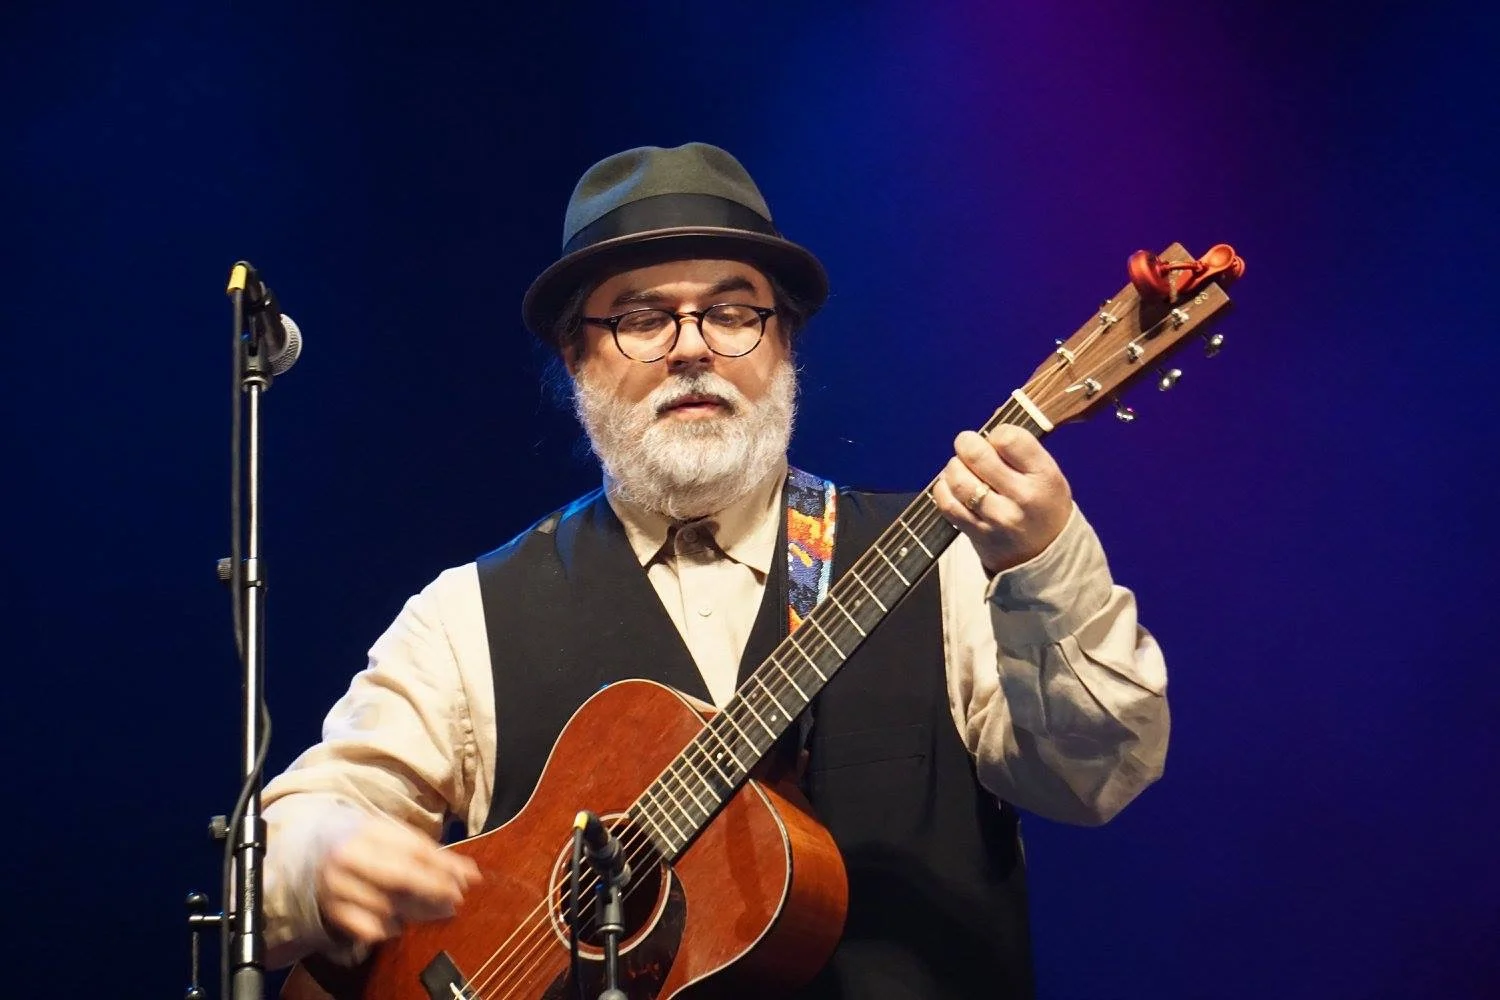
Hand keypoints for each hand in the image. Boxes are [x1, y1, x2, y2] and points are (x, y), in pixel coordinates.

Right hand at [315, 817, 480, 946]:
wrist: (314, 847)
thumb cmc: (367, 840)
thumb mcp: (395, 834)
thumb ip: (430, 852)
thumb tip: (471, 874)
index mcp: (368, 830)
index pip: (414, 849)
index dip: (444, 867)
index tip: (469, 880)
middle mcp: (349, 857)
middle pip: (400, 877)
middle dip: (434, 890)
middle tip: (455, 900)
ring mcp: (336, 885)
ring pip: (387, 905)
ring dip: (417, 912)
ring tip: (437, 911)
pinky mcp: (331, 910)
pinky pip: (367, 927)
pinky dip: (388, 929)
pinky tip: (400, 924)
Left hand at [932, 426, 1072, 574]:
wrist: (1046, 555)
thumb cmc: (1043, 504)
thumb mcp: (1048, 474)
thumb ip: (1020, 451)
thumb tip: (986, 428)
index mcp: (1044, 476)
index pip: (1009, 438)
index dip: (996, 434)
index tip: (996, 441)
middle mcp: (1022, 497)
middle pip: (978, 456)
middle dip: (967, 443)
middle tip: (968, 445)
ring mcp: (997, 518)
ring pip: (958, 479)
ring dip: (954, 466)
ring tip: (961, 467)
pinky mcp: (976, 533)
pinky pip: (947, 504)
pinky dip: (943, 488)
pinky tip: (952, 485)